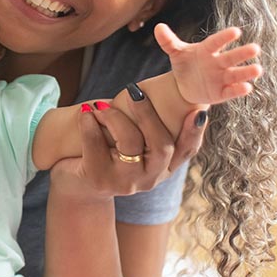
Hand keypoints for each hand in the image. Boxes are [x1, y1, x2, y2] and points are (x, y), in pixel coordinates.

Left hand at [49, 94, 206, 200]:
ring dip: (115, 117)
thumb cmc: (109, 155)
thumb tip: (152, 89)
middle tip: (135, 91)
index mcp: (164, 168)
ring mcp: (126, 182)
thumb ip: (147, 127)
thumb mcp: (133, 145)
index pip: (187, 151)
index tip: (198, 111)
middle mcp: (149, 178)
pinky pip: (97, 147)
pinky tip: (86, 113)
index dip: (194, 132)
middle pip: (162, 147)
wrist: (77, 187)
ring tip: (101, 105)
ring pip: (130, 144)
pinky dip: (90, 125)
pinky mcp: (100, 180)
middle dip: (148, 115)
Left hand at [154, 23, 261, 104]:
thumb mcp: (176, 52)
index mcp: (207, 50)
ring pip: (236, 74)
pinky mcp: (222, 92)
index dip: (224, 37)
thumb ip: (168, 41)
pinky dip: (238, 90)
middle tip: (255, 48)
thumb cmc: (186, 64)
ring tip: (258, 69)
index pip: (216, 42)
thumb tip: (158, 27)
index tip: (236, 31)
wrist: (185, 85)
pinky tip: (247, 87)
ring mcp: (222, 78)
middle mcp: (218, 62)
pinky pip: (231, 91)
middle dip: (242, 53)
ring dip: (246, 72)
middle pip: (231, 57)